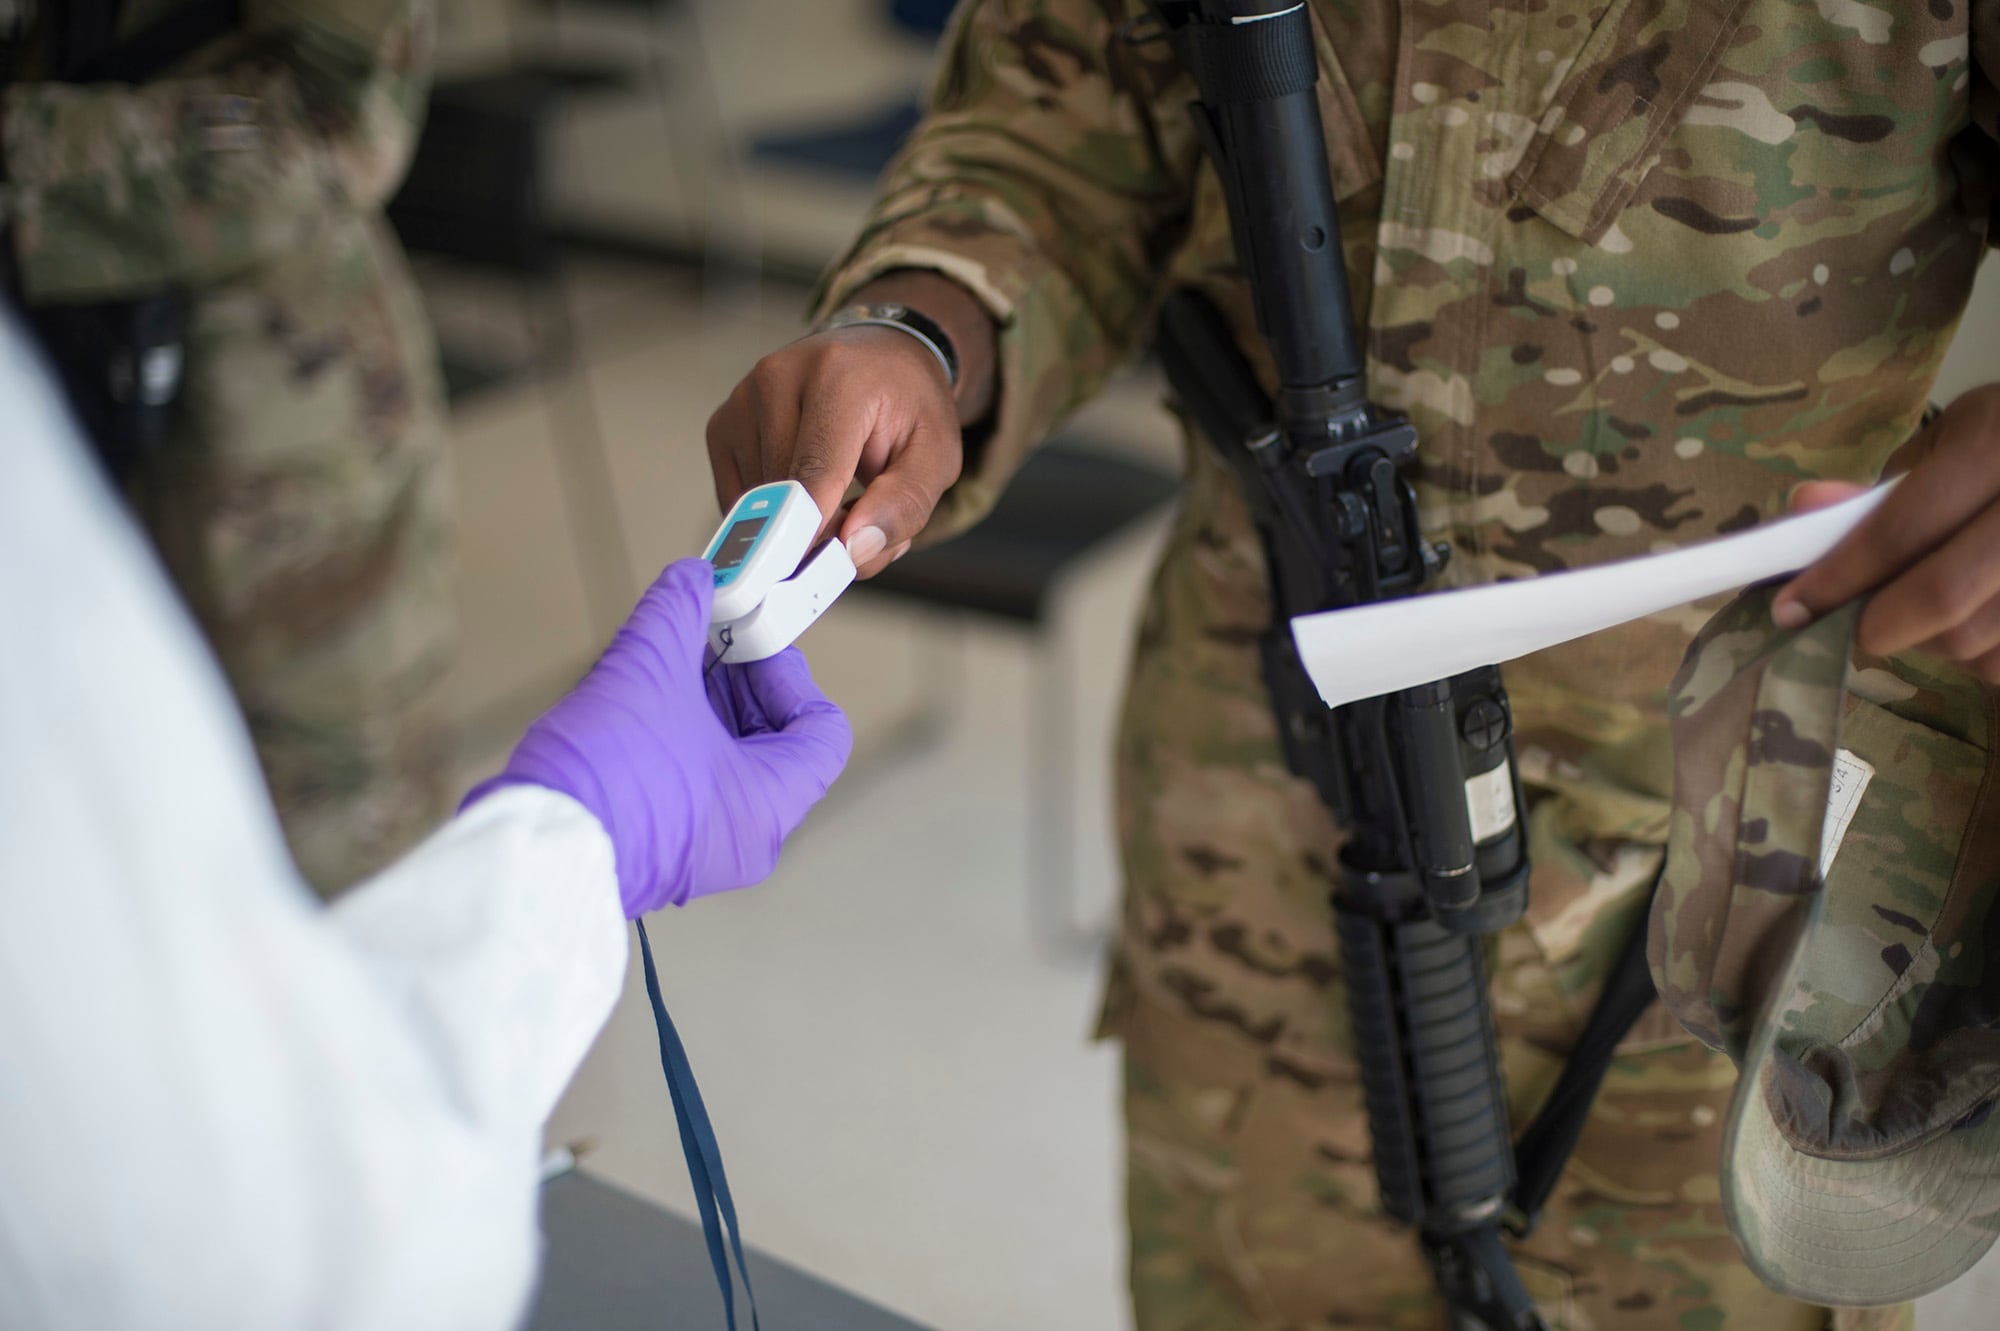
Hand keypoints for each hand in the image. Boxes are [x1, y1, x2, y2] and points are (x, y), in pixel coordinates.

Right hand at [465, 560, 852, 915]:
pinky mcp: (660, 850)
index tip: (749, 642)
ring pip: (731, 764)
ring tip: (669, 666)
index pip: (823, 732)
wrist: (533, 845)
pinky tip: (643, 704)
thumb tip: (694, 579)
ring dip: (707, 708)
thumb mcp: (648, 669)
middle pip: (777, 744)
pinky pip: (694, 786)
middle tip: (708, 642)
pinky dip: (681, 741)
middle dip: (742, 683)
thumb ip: (679, 613)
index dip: (789, 674)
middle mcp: (745, 837)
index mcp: (768, 806)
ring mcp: (702, 850)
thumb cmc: (602, 779)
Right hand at [704, 272, 994, 576]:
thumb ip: (904, 505)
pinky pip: (738, 499)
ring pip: (759, 503)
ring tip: (841, 497)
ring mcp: (742, 399)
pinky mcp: (723, 424)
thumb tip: (852, 550)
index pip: (815, 472)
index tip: (821, 575)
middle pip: (784, 495)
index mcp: (839, 376)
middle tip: (862, 525)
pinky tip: (807, 490)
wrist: (879, 355)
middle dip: (822, 532)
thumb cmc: (908, 406)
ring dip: (798, 525)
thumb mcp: (937, 455)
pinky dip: (772, 513)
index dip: (816, 533)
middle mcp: (778, 377)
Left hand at [1773, 384, 1999, 681]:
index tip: (1790, 611)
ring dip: (1932, 641)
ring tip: (1923, 610)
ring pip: (1978, 639)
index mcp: (1995, 445)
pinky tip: (1977, 620)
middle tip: (1851, 628)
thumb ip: (1875, 489)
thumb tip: (1802, 511)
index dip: (1838, 579)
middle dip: (1879, 623)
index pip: (1903, 529)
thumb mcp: (1947, 444)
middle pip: (1945, 594)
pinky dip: (1977, 656)